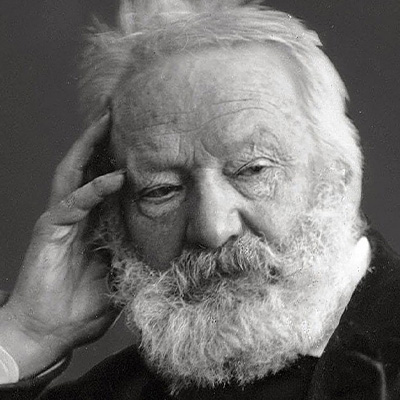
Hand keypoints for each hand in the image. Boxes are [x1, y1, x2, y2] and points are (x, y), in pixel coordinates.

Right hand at [0, 110, 124, 377]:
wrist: (49, 332)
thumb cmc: (82, 307)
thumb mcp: (119, 276)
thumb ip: (134, 256)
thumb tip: (168, 248)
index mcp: (92, 222)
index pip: (106, 180)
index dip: (119, 156)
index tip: (141, 135)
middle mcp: (75, 213)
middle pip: (87, 166)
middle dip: (101, 138)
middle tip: (119, 109)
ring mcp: (60, 219)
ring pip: (74, 173)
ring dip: (90, 146)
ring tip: (108, 120)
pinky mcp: (49, 231)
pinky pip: (72, 203)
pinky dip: (92, 189)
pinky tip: (113, 177)